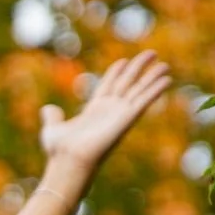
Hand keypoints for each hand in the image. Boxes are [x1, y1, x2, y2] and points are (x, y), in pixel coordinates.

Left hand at [40, 48, 171, 174]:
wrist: (68, 160)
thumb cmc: (59, 150)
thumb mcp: (52, 128)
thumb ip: (52, 116)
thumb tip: (48, 110)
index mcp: (94, 109)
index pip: (108, 85)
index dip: (115, 73)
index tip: (123, 60)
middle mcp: (109, 110)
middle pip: (128, 83)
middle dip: (139, 68)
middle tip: (152, 54)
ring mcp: (119, 114)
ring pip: (139, 90)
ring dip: (153, 77)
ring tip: (165, 65)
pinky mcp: (127, 119)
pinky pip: (144, 101)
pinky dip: (155, 90)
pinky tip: (167, 79)